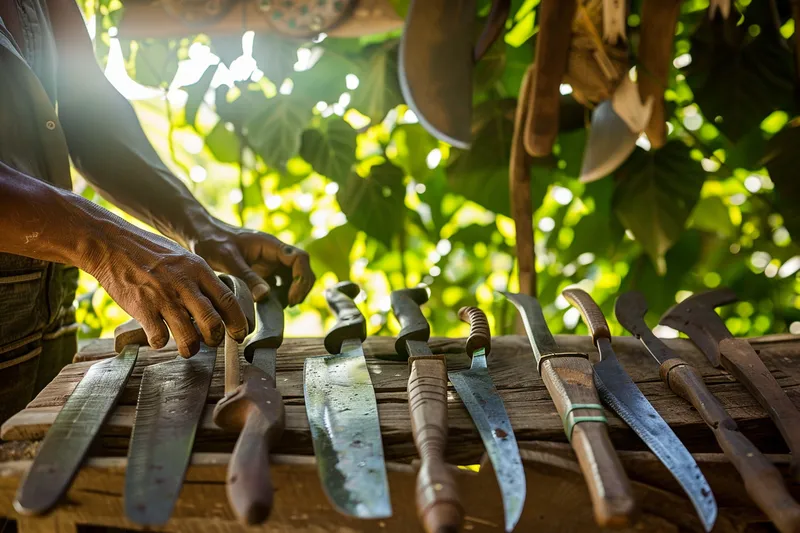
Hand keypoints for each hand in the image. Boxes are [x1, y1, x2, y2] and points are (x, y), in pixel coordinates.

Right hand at [83, 224, 248, 356]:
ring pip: (188, 337)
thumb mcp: (183, 258)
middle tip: (211, 341)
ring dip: (190, 348)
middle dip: (215, 339)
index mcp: (199, 270)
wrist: (112, 244)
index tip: (240, 334)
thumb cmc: (150, 252)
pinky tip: (158, 337)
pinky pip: (159, 338)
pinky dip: (160, 343)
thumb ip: (200, 279)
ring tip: (187, 347)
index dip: (238, 322)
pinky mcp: (142, 308)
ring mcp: (163, 298)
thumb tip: (217, 302)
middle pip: (213, 323)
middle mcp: (185, 285)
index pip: (228, 301)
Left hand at [192, 220, 314, 305]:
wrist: (200, 236)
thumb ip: (247, 277)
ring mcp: (270, 263)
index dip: (301, 278)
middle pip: (302, 270)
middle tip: (289, 305)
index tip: (291, 297)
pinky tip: (266, 305)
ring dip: (291, 293)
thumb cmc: (212, 242)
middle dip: (300, 288)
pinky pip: (279, 285)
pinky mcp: (263, 273)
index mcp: (270, 245)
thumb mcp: (227, 259)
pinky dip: (279, 296)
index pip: (300, 258)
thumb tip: (265, 296)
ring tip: (275, 307)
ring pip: (292, 279)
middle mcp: (275, 254)